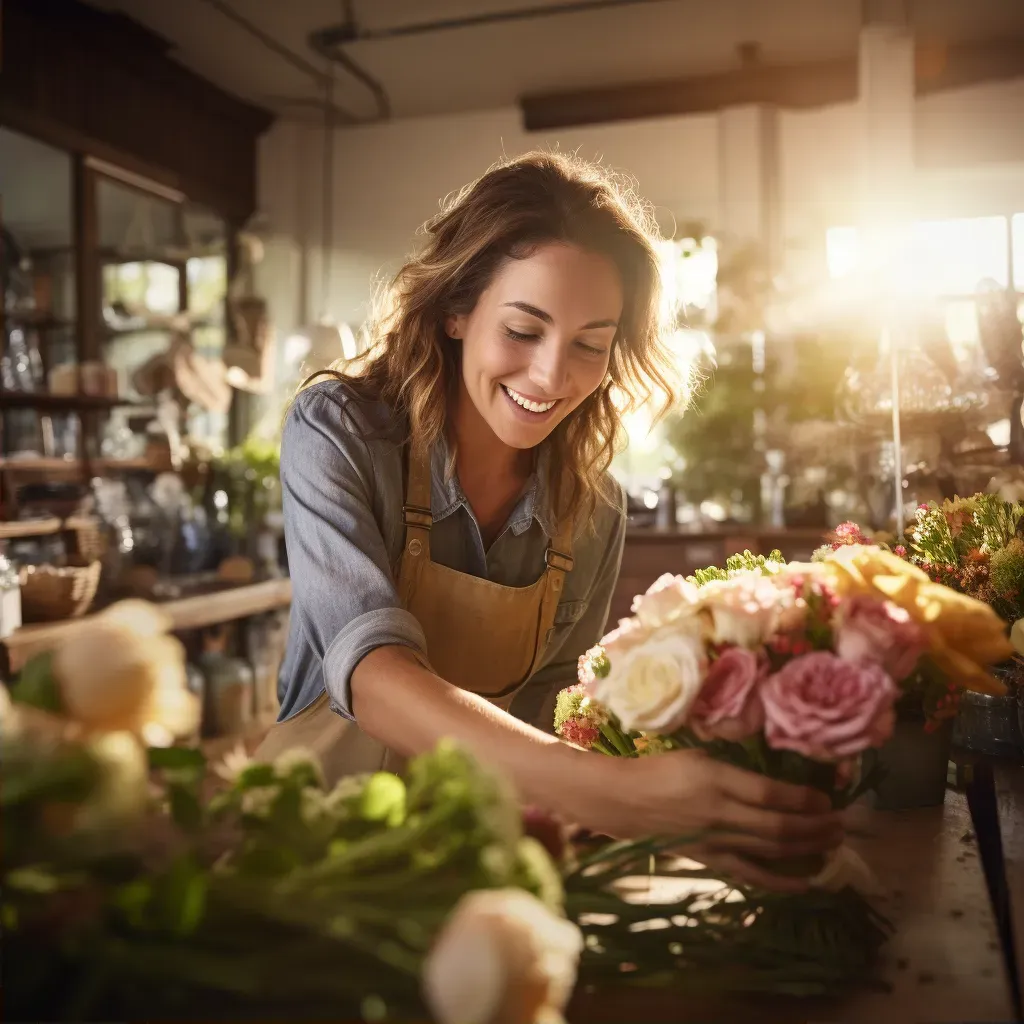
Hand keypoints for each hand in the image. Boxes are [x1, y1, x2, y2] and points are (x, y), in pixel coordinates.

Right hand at [572, 749, 843, 892]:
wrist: (624, 801)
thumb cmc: (660, 769)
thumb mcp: (697, 754)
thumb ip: (733, 764)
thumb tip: (773, 769)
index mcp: (715, 779)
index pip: (769, 794)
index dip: (803, 799)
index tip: (827, 798)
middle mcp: (720, 813)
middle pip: (778, 827)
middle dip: (816, 827)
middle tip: (842, 824)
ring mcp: (716, 841)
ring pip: (771, 852)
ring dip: (808, 850)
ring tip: (833, 844)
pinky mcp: (711, 861)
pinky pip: (752, 875)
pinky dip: (780, 881)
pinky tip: (806, 882)